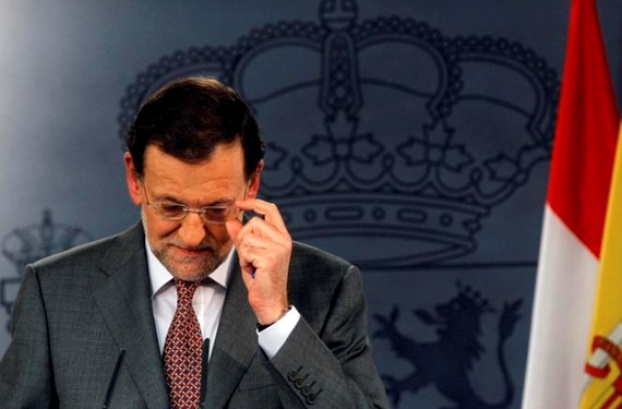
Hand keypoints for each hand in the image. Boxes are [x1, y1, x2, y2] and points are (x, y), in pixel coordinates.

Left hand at [226, 199, 291, 324]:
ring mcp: (278, 248)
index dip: (254, 202)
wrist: (270, 302)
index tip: (239, 203)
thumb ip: (242, 236)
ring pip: (247, 236)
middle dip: (244, 238)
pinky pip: (246, 250)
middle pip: (253, 222)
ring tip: (252, 265)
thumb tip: (231, 220)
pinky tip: (253, 270)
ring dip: (243, 252)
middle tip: (249, 256)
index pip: (271, 209)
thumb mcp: (250, 253)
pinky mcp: (270, 257)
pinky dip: (244, 261)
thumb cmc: (261, 279)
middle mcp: (283, 240)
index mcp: (282, 236)